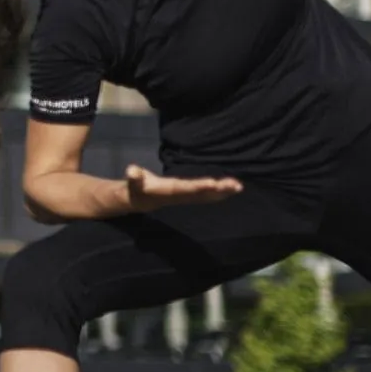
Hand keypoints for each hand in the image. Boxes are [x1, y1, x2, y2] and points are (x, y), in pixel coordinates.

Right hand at [124, 164, 241, 208]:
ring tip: (238, 186)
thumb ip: (134, 176)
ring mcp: (186, 197)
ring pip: (207, 196)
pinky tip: (231, 189)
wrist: (138, 200)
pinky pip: (206, 195)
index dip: (199, 187)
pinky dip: (219, 193)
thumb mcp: (132, 182)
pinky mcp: (188, 196)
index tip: (213, 183)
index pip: (186, 189)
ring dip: (223, 192)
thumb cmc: (136, 188)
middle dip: (218, 190)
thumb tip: (132, 170)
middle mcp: (180, 196)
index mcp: (169, 191)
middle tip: (235, 185)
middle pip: (202, 194)